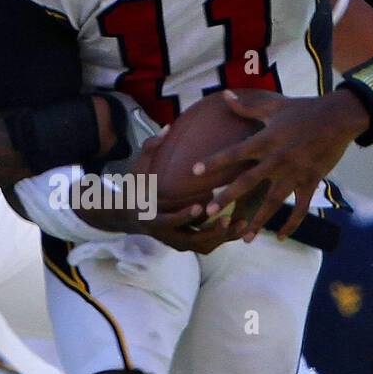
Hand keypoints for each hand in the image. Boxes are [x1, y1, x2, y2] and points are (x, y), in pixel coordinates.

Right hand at [132, 135, 237, 252]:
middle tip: (228, 218)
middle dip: (211, 232)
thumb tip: (168, 127)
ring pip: (202, 246)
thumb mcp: (138, 168)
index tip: (200, 206)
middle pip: (190, 241)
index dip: (183, 216)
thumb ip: (151, 148)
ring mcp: (176, 242)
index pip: (168, 222)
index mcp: (150, 218)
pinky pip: (207, 245)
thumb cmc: (137, 187)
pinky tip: (241, 225)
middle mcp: (164, 235)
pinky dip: (223, 238)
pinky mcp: (186, 243)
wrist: (130, 213)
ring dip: (222, 237)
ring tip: (242, 223)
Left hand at [193, 90, 369, 241]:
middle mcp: (278, 159)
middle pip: (248, 181)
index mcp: (266, 140)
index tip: (194, 172)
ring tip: (244, 237)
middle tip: (209, 211)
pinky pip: (300, 208)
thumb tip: (224, 95)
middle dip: (228, 197)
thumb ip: (247, 106)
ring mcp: (295, 173)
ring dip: (258, 221)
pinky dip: (292, 224)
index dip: (215, 161)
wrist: (339, 117)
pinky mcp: (310, 182)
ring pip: (273, 202)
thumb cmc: (304, 109)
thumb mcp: (274, 106)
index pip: (235, 152)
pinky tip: (280, 237)